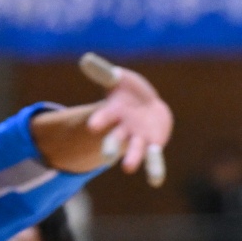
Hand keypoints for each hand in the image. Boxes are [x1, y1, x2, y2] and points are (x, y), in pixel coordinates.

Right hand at [83, 60, 173, 179]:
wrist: (149, 107)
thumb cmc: (130, 91)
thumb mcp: (119, 79)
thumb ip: (103, 73)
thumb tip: (86, 59)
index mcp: (113, 112)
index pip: (104, 116)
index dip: (100, 120)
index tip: (93, 126)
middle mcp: (122, 128)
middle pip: (115, 138)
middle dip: (111, 146)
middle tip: (107, 157)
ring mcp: (137, 138)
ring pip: (133, 150)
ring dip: (131, 158)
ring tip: (127, 168)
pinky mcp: (152, 144)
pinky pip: (154, 157)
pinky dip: (154, 168)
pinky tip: (155, 181)